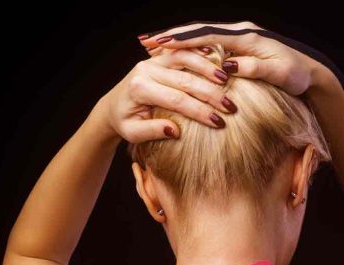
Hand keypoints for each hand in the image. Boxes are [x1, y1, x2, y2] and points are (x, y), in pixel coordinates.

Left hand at [98, 48, 236, 142]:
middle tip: (231, 107)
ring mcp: (153, 60)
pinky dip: (200, 56)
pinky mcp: (160, 57)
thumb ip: (153, 131)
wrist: (113, 105)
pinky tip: (217, 63)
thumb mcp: (133, 133)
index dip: (199, 110)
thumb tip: (176, 131)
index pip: (176, 100)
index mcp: (140, 88)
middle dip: (210, 94)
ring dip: (208, 69)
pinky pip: (183, 52)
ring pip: (185, 59)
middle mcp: (146, 70)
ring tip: (227, 81)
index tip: (218, 122)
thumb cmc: (125, 122)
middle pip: (185, 80)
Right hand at [137, 21, 324, 96]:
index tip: (161, 44)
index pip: (208, 36)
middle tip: (146, 41)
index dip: (183, 40)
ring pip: (200, 36)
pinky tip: (173, 52)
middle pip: (199, 31)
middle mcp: (240, 33)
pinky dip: (188, 46)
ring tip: (152, 44)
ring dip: (177, 40)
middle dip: (172, 36)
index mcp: (246, 37)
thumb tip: (228, 66)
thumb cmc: (296, 75)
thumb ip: (253, 68)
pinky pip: (207, 44)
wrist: (311, 72)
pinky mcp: (237, 47)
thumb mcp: (278, 74)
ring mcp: (238, 38)